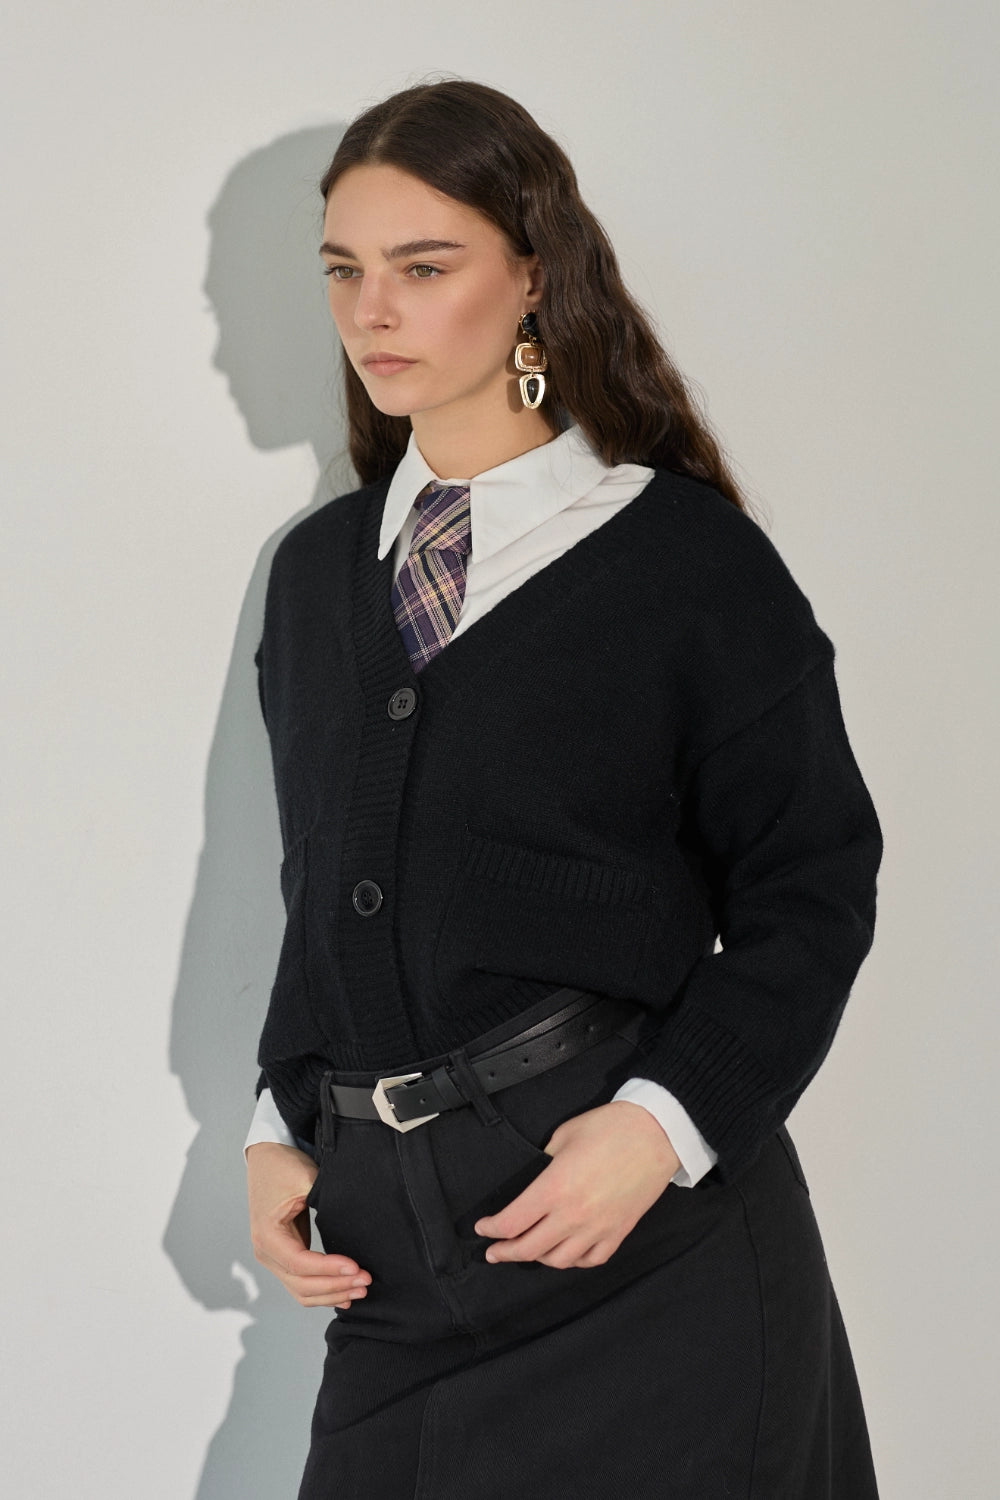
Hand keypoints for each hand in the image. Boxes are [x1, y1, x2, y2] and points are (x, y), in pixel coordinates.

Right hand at [246, 1141, 371, 1307]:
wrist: (268, 1159)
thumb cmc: (284, 1167)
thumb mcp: (305, 1180)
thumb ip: (325, 1202)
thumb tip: (355, 1224)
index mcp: (267, 1234)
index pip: (299, 1263)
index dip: (329, 1269)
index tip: (356, 1266)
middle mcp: (266, 1252)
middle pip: (302, 1285)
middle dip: (336, 1286)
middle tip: (366, 1280)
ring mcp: (274, 1258)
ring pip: (302, 1291)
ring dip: (332, 1293)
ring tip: (361, 1289)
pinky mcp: (285, 1257)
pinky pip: (302, 1284)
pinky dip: (323, 1292)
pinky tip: (345, 1295)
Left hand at [473, 1100, 678, 1268]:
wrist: (657, 1133)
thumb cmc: (609, 1128)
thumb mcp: (564, 1135)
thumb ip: (543, 1162)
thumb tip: (533, 1178)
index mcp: (554, 1188)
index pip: (512, 1222)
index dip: (491, 1230)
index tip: (482, 1229)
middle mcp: (573, 1215)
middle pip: (529, 1248)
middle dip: (505, 1252)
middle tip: (493, 1252)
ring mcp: (598, 1228)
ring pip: (558, 1261)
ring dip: (538, 1258)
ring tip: (528, 1250)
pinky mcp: (618, 1232)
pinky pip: (591, 1259)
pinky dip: (573, 1261)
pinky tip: (565, 1253)